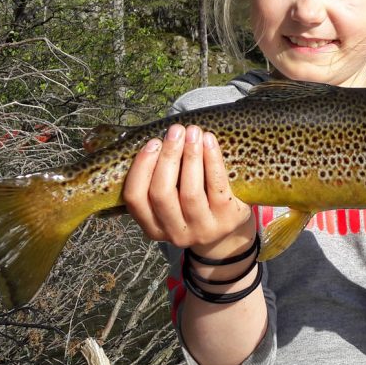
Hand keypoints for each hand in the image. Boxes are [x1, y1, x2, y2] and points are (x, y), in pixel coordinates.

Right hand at [123, 123, 253, 256]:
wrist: (229, 229)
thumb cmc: (194, 203)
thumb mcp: (173, 200)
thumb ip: (160, 178)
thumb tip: (161, 138)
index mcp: (153, 227)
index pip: (135, 198)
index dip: (141, 168)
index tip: (153, 142)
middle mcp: (175, 233)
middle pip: (162, 193)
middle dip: (168, 157)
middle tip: (176, 131)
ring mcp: (202, 229)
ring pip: (190, 191)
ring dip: (190, 156)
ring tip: (193, 132)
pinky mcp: (226, 220)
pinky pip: (216, 186)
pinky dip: (212, 160)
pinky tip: (209, 141)